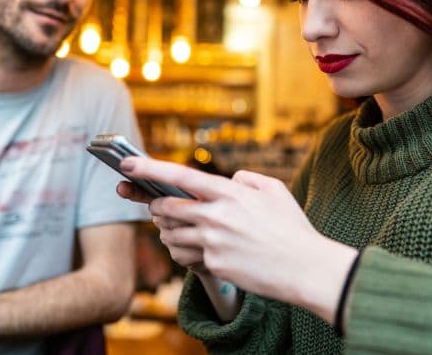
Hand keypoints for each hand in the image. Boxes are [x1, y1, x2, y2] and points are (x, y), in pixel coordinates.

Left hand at [119, 157, 332, 306]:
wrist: (305, 268)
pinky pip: (185, 257)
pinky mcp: (214, 265)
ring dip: (168, 231)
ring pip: (170, 235)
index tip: (127, 164)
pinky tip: (200, 251)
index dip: (149, 168)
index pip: (179, 175)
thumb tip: (230, 179)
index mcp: (229, 192)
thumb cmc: (292, 228)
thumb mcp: (274, 191)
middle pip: (166, 207)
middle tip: (155, 206)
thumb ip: (247, 179)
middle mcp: (215, 215)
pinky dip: (185, 252)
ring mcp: (212, 242)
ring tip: (179, 230)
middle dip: (155, 206)